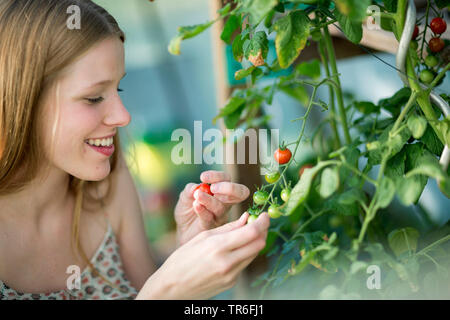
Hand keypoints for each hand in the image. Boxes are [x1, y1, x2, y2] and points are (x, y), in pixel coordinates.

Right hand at [138, 212, 269, 299]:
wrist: (172, 288)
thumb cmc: (182, 259)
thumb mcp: (202, 237)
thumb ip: (227, 228)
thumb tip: (246, 218)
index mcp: (218, 247)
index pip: (252, 232)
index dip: (262, 222)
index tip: (265, 214)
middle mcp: (227, 262)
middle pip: (258, 244)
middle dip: (263, 231)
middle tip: (260, 222)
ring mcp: (231, 275)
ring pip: (254, 254)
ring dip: (255, 241)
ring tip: (248, 232)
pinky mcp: (231, 282)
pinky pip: (244, 264)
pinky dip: (245, 253)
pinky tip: (236, 247)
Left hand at [174, 170, 249, 246]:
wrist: (181, 229)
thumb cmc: (187, 210)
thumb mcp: (185, 196)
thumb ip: (190, 189)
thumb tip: (197, 186)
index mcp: (221, 190)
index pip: (226, 179)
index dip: (218, 176)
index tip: (203, 177)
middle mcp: (225, 202)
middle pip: (239, 193)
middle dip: (229, 188)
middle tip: (213, 188)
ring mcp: (221, 216)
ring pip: (221, 207)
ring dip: (209, 200)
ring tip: (197, 196)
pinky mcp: (213, 227)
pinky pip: (210, 218)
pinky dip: (203, 210)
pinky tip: (196, 205)